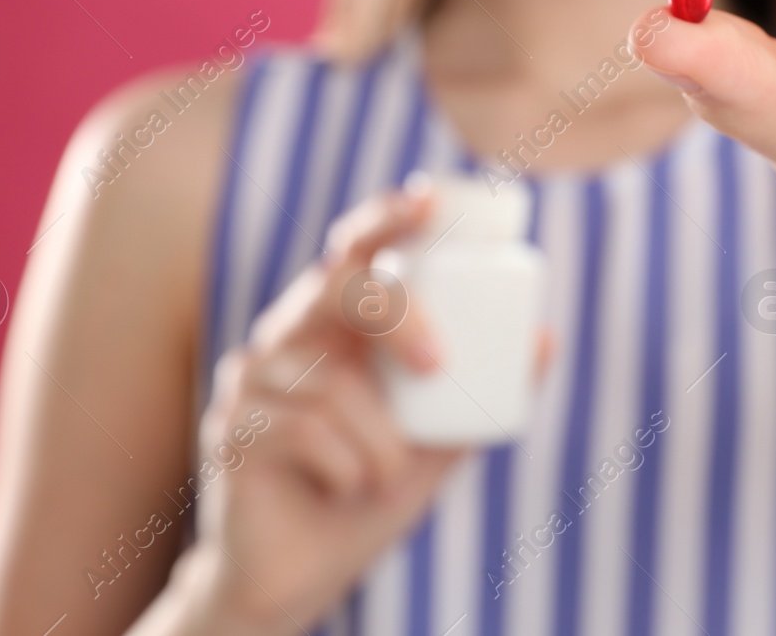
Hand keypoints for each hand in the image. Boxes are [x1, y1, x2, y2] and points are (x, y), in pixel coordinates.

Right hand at [162, 189, 460, 634]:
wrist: (302, 575)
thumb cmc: (368, 492)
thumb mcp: (438, 442)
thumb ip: (481, 393)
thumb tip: (545, 338)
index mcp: (336, 324)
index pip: (355, 250)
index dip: (386, 217)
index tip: (429, 201)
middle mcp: (289, 335)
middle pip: (337, 286)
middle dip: (397, 316)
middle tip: (438, 365)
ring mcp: (251, 379)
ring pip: (329, 379)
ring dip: (379, 440)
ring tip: (384, 474)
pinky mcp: (230, 429)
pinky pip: (303, 429)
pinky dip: (347, 465)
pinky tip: (346, 487)